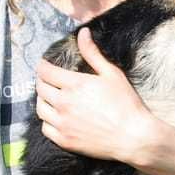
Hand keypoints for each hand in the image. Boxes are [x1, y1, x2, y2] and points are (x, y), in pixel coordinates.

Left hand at [35, 28, 164, 164]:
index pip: (45, 71)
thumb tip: (82, 33)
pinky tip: (57, 118)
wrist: (134, 137)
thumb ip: (93, 53)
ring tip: (52, 99)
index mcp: (74, 85)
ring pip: (40, 108)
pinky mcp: (65, 140)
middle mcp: (64, 103)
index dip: (43, 66)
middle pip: (40, 88)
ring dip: (43, 101)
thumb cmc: (126, 105)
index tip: (47, 66)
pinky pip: (46, 128)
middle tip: (50, 81)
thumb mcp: (112, 74)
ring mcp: (63, 123)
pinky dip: (47, 121)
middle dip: (43, 82)